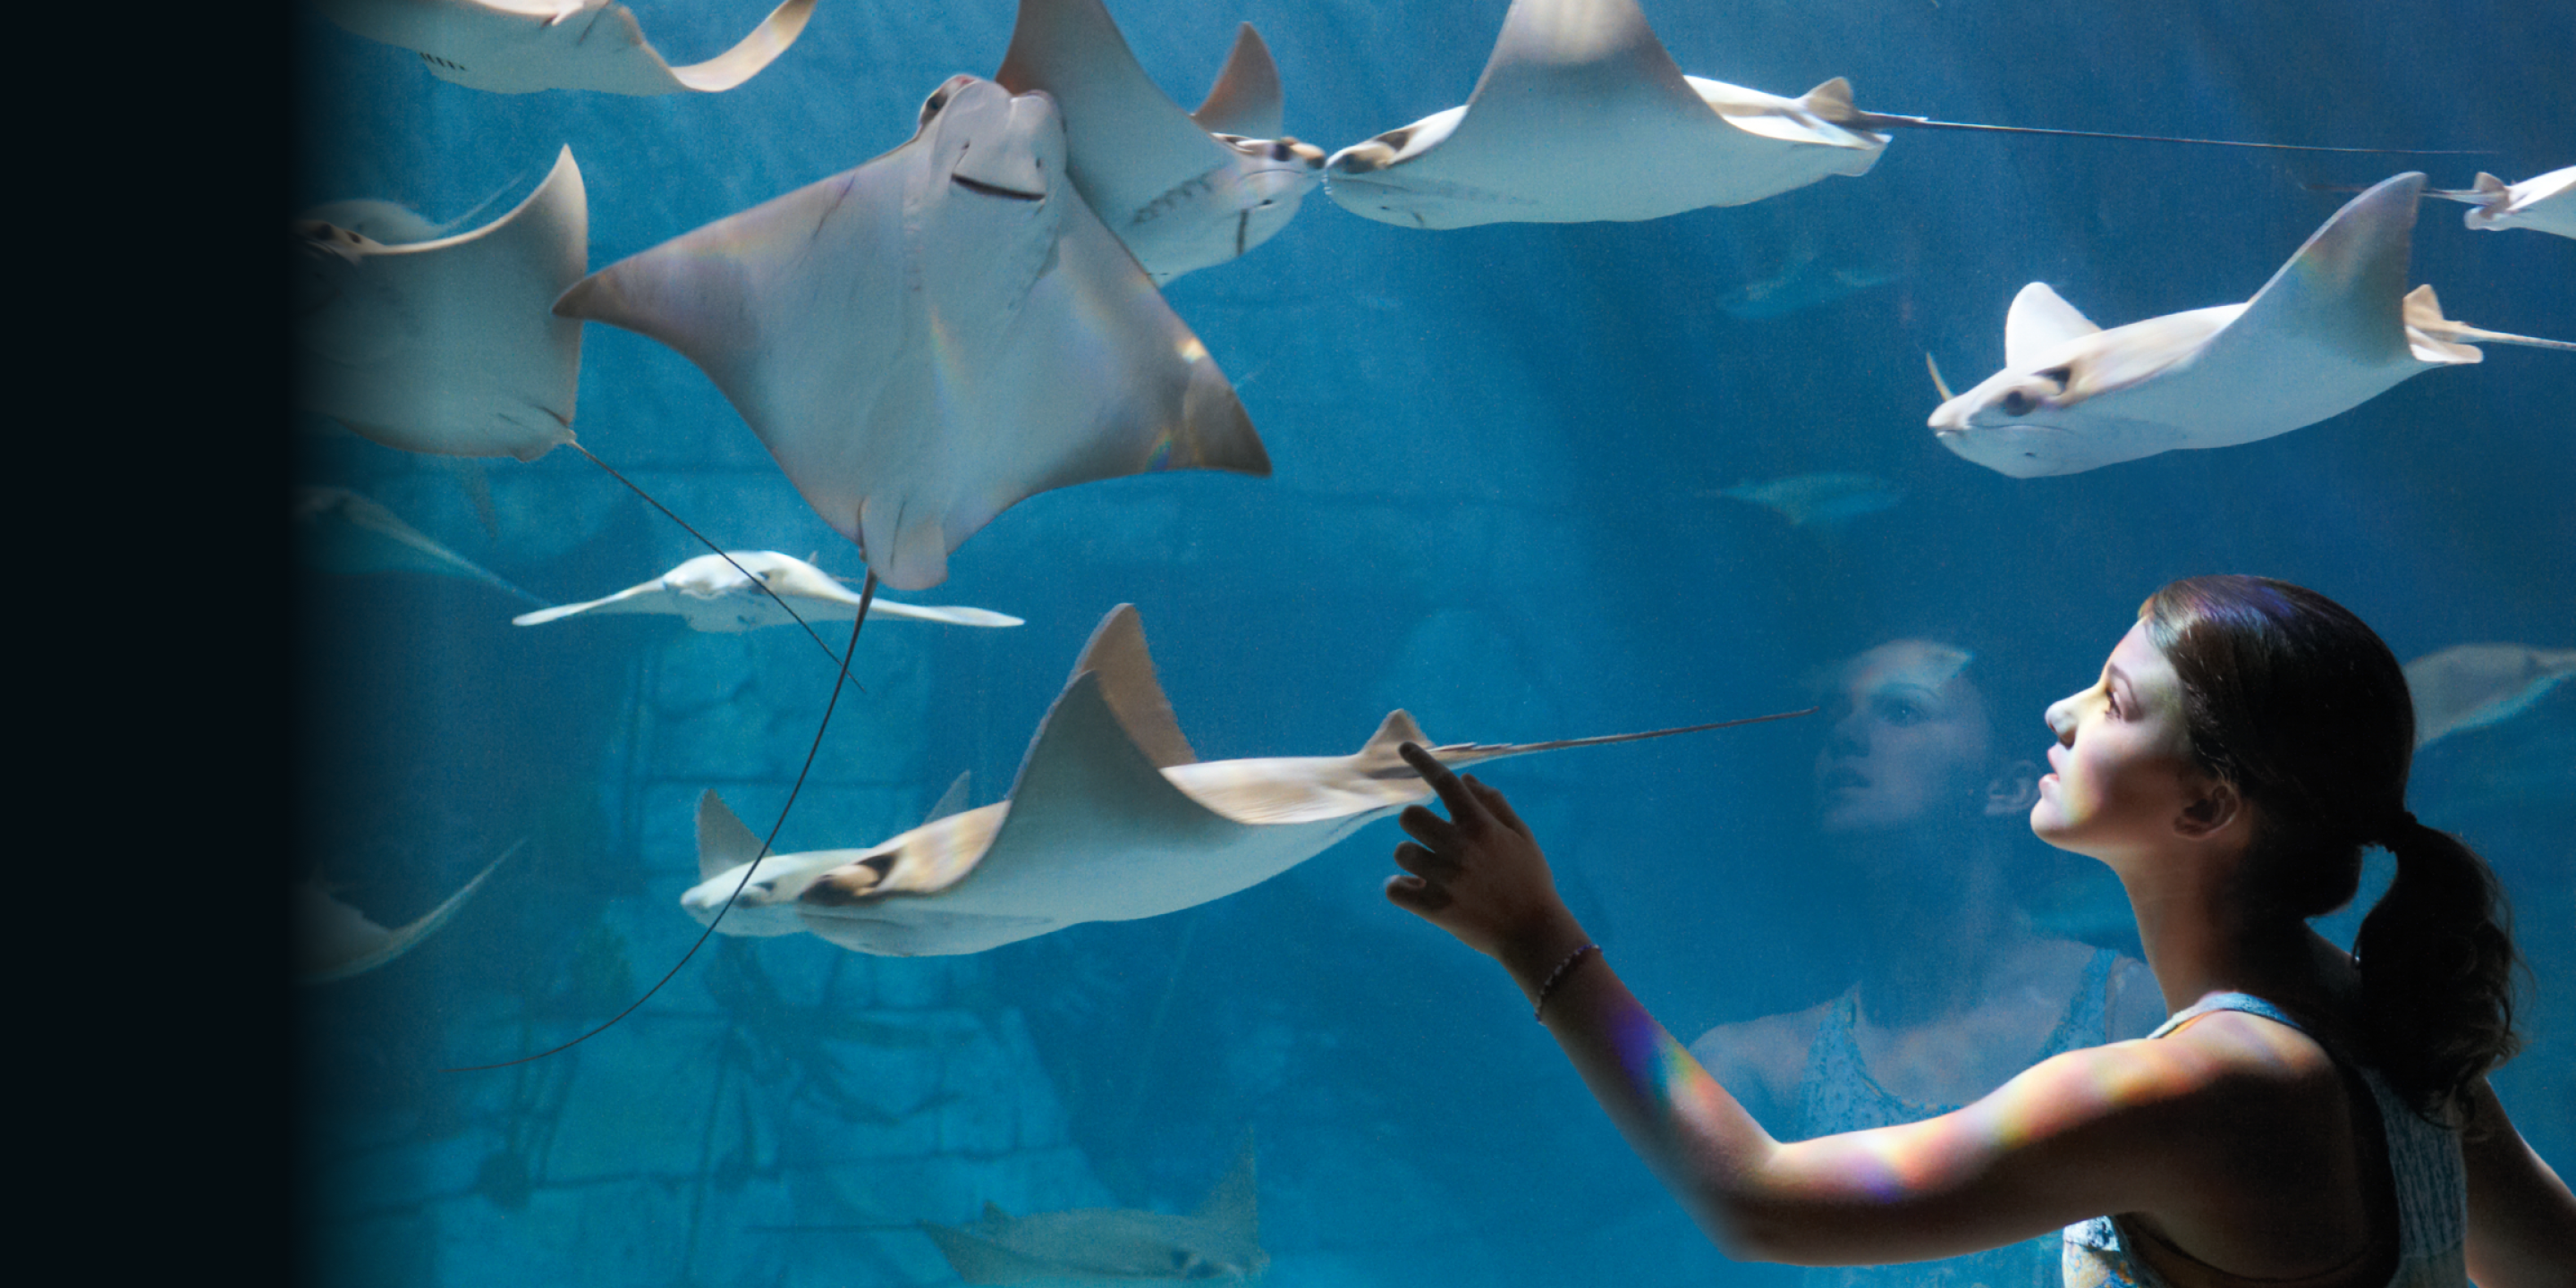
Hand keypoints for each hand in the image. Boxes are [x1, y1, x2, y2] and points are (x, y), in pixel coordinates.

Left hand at [1386, 742, 1586, 972]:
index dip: (1421, 760)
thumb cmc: (1530, 879)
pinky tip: (1416, 891)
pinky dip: (1400, 889)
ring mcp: (1448, 879)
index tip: (1403, 748)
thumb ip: (1493, 804)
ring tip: (1430, 872)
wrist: (1534, 932)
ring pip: (1401, 853)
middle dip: (1415, 825)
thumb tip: (1465, 779)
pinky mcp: (1437, 908)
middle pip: (1409, 817)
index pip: (1445, 782)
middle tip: (1430, 839)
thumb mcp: (1521, 836)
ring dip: (1412, 859)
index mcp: (1482, 826)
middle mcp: (1462, 848)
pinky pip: (1394, 889)